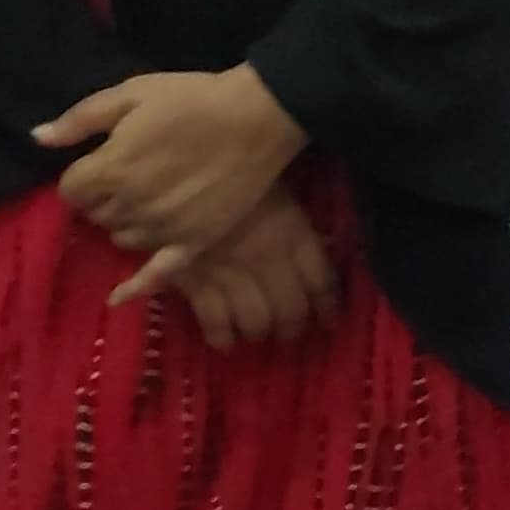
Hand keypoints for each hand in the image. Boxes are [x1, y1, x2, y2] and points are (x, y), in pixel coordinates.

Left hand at [39, 65, 305, 285]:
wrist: (257, 117)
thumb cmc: (192, 99)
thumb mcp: (132, 94)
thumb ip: (81, 119)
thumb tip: (38, 139)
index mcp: (110, 167)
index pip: (71, 190)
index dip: (82, 177)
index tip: (100, 164)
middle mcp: (130, 204)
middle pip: (96, 214)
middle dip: (103, 198)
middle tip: (128, 177)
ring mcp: (161, 228)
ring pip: (122, 238)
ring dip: (125, 222)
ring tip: (147, 201)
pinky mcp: (192, 243)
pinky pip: (156, 274)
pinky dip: (134, 287)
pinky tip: (118, 297)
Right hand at [162, 184, 339, 349]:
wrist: (179, 166)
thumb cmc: (233, 169)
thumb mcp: (273, 186)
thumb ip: (291, 222)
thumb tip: (311, 249)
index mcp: (293, 232)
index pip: (321, 281)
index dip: (327, 306)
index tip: (330, 321)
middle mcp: (269, 259)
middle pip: (291, 310)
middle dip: (292, 327)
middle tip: (288, 332)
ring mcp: (233, 273)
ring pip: (257, 321)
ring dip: (259, 333)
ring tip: (257, 334)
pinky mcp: (197, 282)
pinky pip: (215, 321)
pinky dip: (222, 338)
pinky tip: (226, 343)